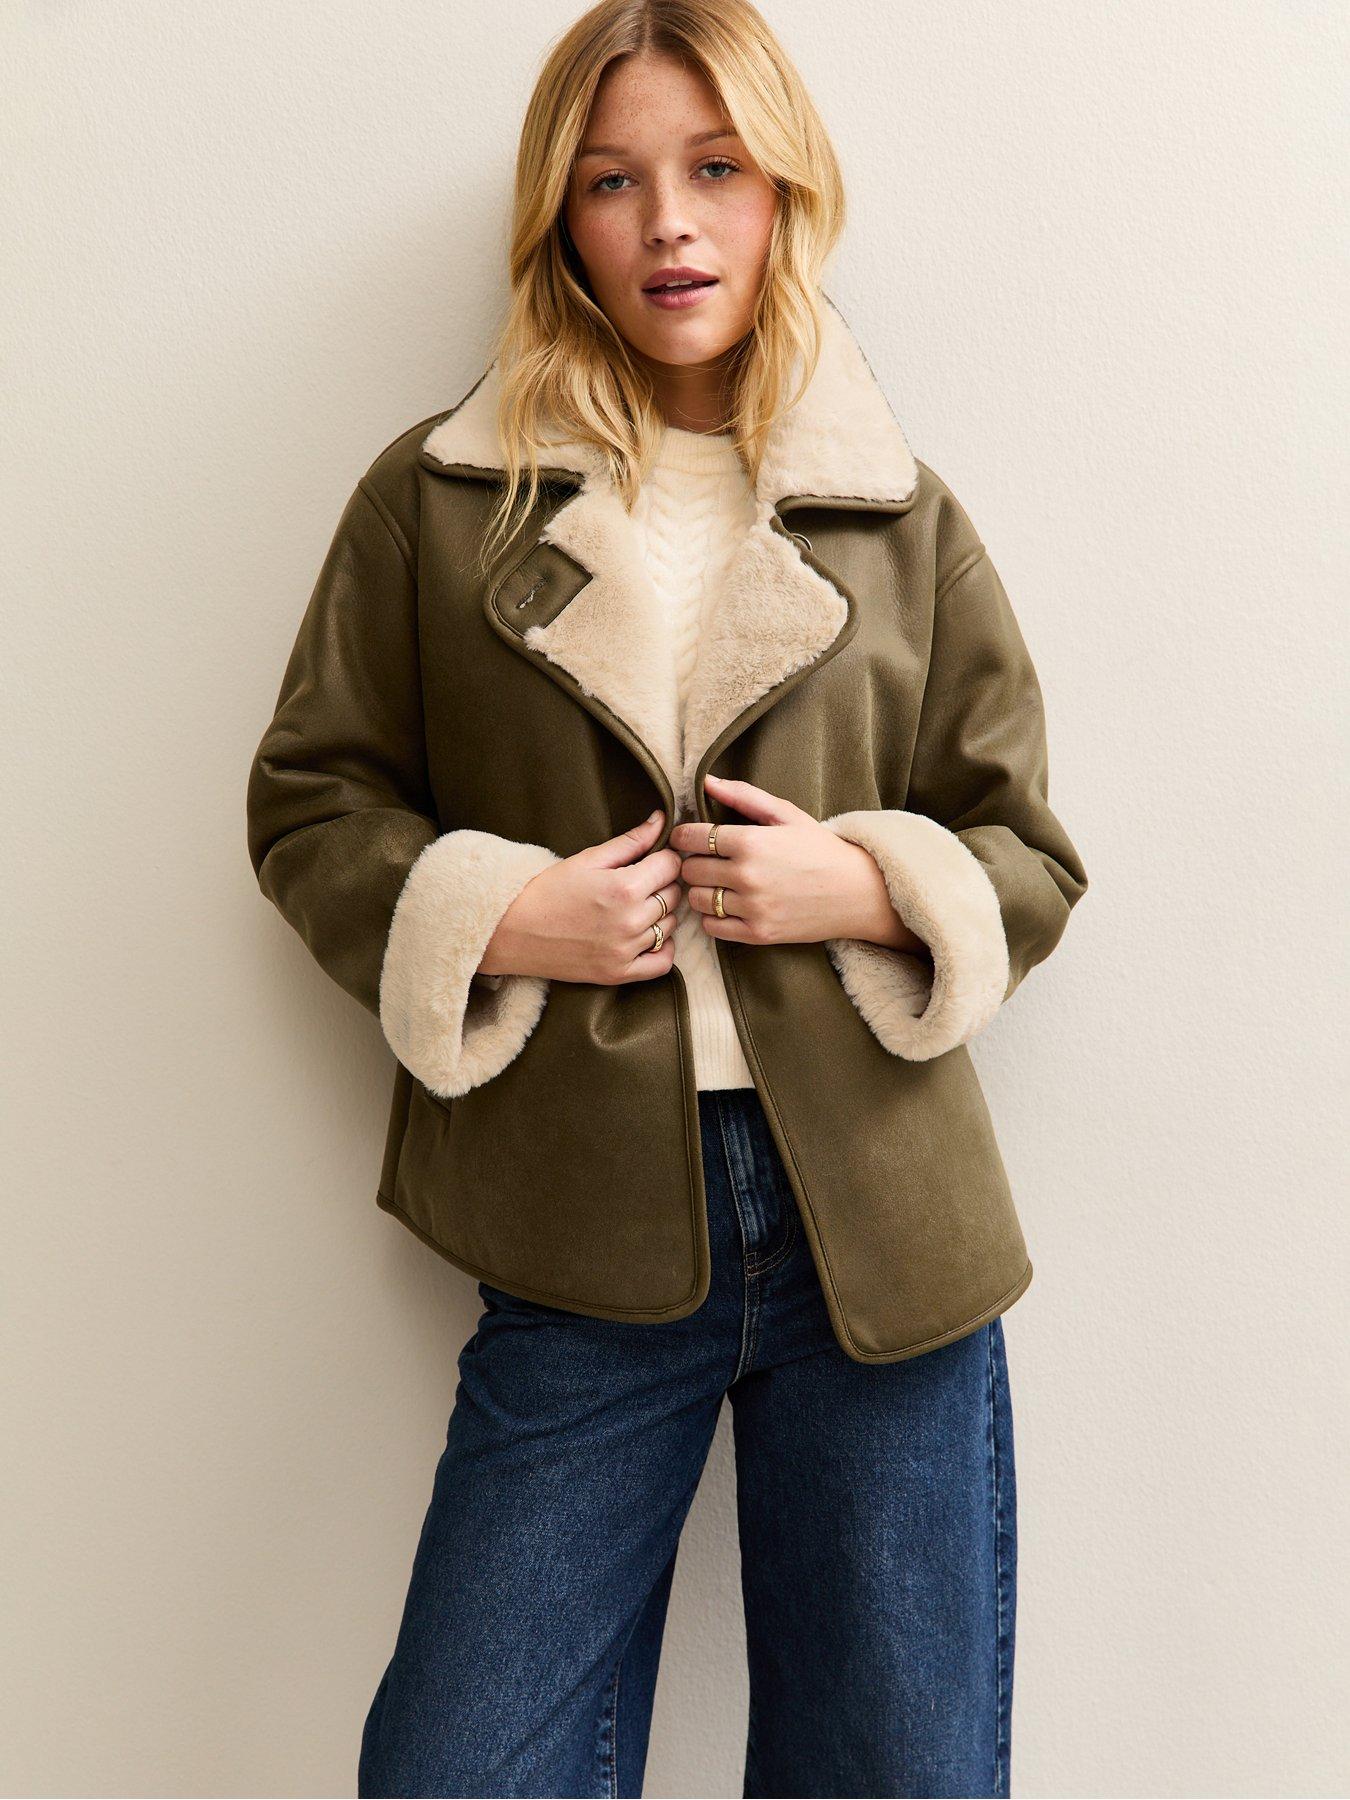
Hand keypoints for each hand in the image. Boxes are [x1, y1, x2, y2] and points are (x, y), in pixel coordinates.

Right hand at [478, 810, 683, 984]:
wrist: (512, 931)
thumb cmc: (546, 890)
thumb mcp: (587, 859)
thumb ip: (630, 841)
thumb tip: (661, 820)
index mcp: (624, 887)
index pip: (671, 865)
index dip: (664, 858)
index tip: (652, 860)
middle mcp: (630, 920)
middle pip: (674, 895)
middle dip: (663, 884)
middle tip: (642, 882)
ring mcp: (626, 950)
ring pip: (671, 925)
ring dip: (662, 914)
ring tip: (638, 907)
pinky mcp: (619, 973)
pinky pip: (663, 963)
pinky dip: (665, 949)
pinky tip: (651, 937)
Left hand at [670, 773, 930, 954]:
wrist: (859, 892)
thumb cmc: (821, 848)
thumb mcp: (786, 814)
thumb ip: (743, 796)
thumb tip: (706, 781)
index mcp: (750, 841)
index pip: (689, 838)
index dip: (685, 836)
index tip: (694, 837)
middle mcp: (747, 876)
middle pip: (689, 870)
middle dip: (694, 862)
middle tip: (708, 860)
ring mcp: (752, 908)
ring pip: (696, 900)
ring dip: (701, 891)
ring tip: (718, 883)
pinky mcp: (758, 934)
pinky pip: (712, 928)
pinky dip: (713, 917)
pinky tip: (728, 905)